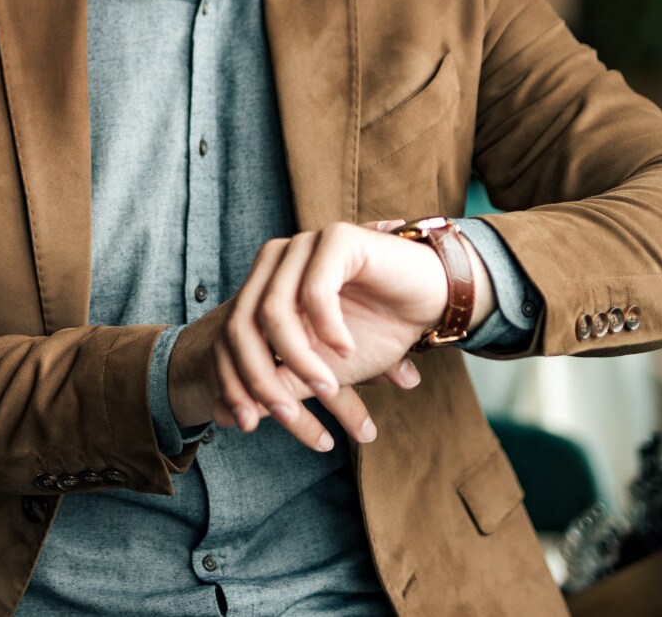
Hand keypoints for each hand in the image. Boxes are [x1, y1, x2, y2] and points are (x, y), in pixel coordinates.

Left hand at [169, 220, 489, 451]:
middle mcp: (275, 261)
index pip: (230, 334)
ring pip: (275, 311)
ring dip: (299, 359)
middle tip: (284, 414)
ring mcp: (302, 246)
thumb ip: (279, 385)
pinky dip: (329, 328)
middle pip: (242, 324)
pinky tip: (346, 350)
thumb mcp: (319, 369)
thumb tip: (229, 417)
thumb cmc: (375, 333)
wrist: (432, 301)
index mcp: (263, 286)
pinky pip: (316, 290)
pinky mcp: (336, 238)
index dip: (232, 381)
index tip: (245, 424)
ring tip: (326, 387)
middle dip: (260, 377)